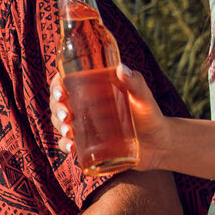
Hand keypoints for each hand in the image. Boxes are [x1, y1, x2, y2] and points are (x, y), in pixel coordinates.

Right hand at [51, 64, 173, 169]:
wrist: (159, 145)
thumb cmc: (151, 115)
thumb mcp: (144, 98)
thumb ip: (135, 83)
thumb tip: (121, 68)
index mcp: (94, 89)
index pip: (67, 82)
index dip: (57, 85)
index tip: (60, 92)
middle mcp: (85, 106)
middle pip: (59, 103)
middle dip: (56, 108)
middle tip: (66, 115)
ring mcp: (85, 126)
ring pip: (61, 122)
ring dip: (58, 125)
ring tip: (68, 131)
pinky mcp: (87, 144)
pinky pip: (68, 143)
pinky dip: (64, 144)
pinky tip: (70, 147)